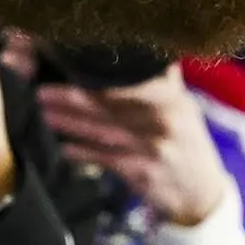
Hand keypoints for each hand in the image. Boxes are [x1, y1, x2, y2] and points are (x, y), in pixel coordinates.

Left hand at [36, 65, 227, 227]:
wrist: (202, 194)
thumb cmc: (185, 143)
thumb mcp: (182, 108)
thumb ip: (160, 81)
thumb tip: (138, 49)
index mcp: (171, 98)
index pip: (130, 80)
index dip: (96, 73)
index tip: (67, 63)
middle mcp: (164, 120)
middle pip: (110, 105)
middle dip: (73, 97)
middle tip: (43, 89)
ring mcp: (153, 148)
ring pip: (103, 132)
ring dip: (71, 122)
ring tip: (45, 111)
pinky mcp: (143, 174)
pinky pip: (107, 160)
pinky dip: (84, 153)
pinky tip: (64, 148)